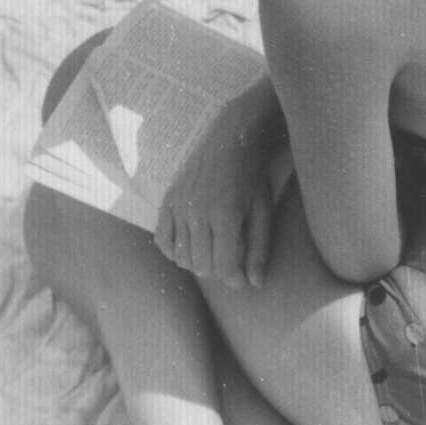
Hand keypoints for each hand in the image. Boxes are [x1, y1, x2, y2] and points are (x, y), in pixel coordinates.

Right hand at [154, 83, 283, 291]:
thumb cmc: (252, 177)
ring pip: (182, 257)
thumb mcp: (263, 212)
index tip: (242, 279)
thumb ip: (259, 249)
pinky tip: (191, 246)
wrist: (231, 140)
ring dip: (198, 263)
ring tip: (213, 253)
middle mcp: (198, 212)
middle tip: (229, 263)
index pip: (225, 267)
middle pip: (202, 266)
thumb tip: (256, 284)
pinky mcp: (167, 201)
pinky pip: (162, 241)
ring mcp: (179, 206)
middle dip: (218, 272)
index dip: (235, 280)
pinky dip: (174, 251)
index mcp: (226, 215)